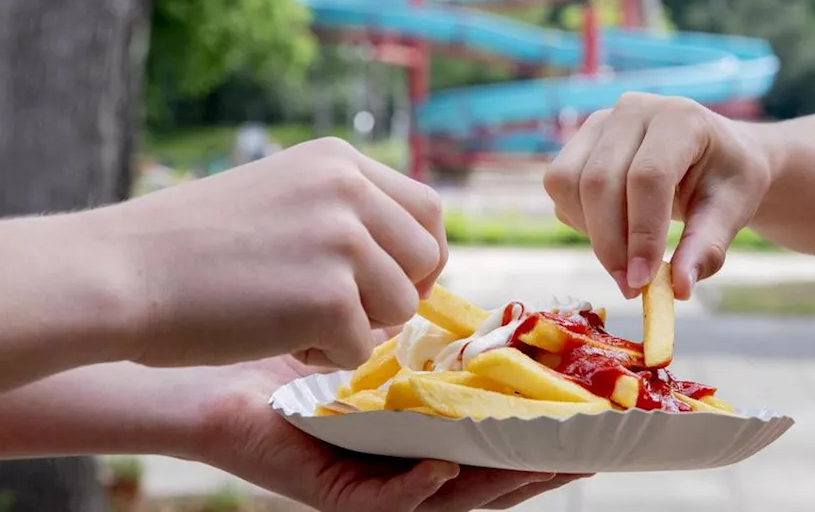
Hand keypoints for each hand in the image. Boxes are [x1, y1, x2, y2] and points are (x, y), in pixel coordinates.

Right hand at [95, 137, 447, 369]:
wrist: (118, 273)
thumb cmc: (185, 246)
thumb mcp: (278, 194)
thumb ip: (340, 211)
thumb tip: (405, 256)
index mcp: (338, 160)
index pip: (426, 209)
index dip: (417, 255)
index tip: (393, 283)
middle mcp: (349, 189)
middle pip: (427, 258)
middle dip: (397, 295)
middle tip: (346, 314)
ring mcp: (343, 242)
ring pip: (402, 307)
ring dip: (359, 328)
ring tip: (296, 322)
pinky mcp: (331, 298)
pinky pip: (361, 347)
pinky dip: (325, 357)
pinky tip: (274, 338)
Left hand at [192, 355, 590, 510]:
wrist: (216, 375)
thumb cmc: (294, 355)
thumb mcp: (376, 348)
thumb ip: (426, 348)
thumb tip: (483, 321)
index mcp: (425, 437)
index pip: (497, 443)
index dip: (547, 435)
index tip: (598, 416)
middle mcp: (406, 469)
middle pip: (489, 477)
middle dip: (542, 467)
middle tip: (592, 450)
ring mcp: (373, 487)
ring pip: (451, 498)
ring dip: (499, 483)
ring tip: (542, 465)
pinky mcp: (333, 494)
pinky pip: (384, 500)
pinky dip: (417, 487)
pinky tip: (446, 464)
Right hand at [544, 94, 770, 298]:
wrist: (713, 154)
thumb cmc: (725, 180)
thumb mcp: (732, 211)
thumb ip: (707, 247)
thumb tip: (678, 289)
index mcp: (680, 118)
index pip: (648, 177)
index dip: (641, 234)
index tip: (643, 282)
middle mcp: (633, 109)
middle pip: (599, 181)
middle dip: (610, 244)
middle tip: (629, 286)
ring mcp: (600, 122)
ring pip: (567, 183)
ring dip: (590, 233)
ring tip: (624, 258)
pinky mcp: (579, 141)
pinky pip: (559, 187)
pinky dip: (579, 221)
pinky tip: (615, 232)